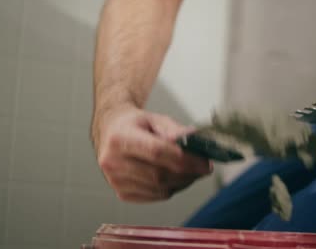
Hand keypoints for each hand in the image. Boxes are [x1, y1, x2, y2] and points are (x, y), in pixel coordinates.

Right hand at [92, 105, 211, 201]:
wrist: (111, 132)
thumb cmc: (135, 125)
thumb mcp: (155, 119)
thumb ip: (175, 130)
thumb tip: (195, 140)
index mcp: (120, 138)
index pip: (156, 151)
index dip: (185, 159)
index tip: (204, 162)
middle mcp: (113, 161)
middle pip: (159, 175)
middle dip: (188, 173)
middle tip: (204, 168)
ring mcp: (115, 181)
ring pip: (160, 189)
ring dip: (183, 182)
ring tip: (193, 171)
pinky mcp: (121, 193)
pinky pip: (155, 196)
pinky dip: (172, 188)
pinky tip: (178, 177)